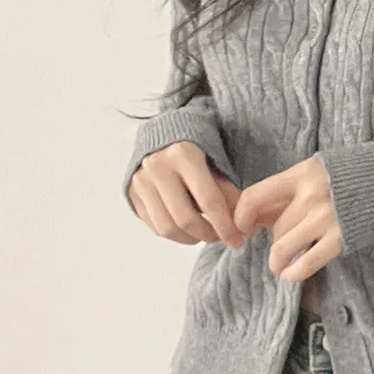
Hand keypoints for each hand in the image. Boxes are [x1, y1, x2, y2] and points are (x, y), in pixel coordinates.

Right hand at [127, 141, 243, 247]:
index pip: (209, 200)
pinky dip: (174, 233)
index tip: (237, 240)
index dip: (226, 226)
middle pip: (186, 219)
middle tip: (222, 238)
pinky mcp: (131, 193)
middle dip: (208, 235)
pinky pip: (154, 226)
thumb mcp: (216, 160)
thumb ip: (227, 189)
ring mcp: (140, 180)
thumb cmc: (197, 147)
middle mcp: (157, 166)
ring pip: (166, 228)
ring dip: (190, 239)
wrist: (163, 133)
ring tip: (205, 233)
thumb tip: (242, 225)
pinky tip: (188, 228)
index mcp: (184, 154)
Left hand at [233, 156, 343, 281]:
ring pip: (282, 248)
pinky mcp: (340, 238)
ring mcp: (325, 218)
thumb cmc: (348, 178)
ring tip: (279, 266)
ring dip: (276, 262)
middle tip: (281, 243)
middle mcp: (310, 196)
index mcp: (300, 175)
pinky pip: (306, 263)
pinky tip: (290, 275)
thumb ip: (287, 193)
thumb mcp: (314, 174)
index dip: (240, 217)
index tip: (242, 229)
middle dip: (274, 239)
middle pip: (274, 227)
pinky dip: (294, 273)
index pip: (254, 197)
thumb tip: (252, 219)